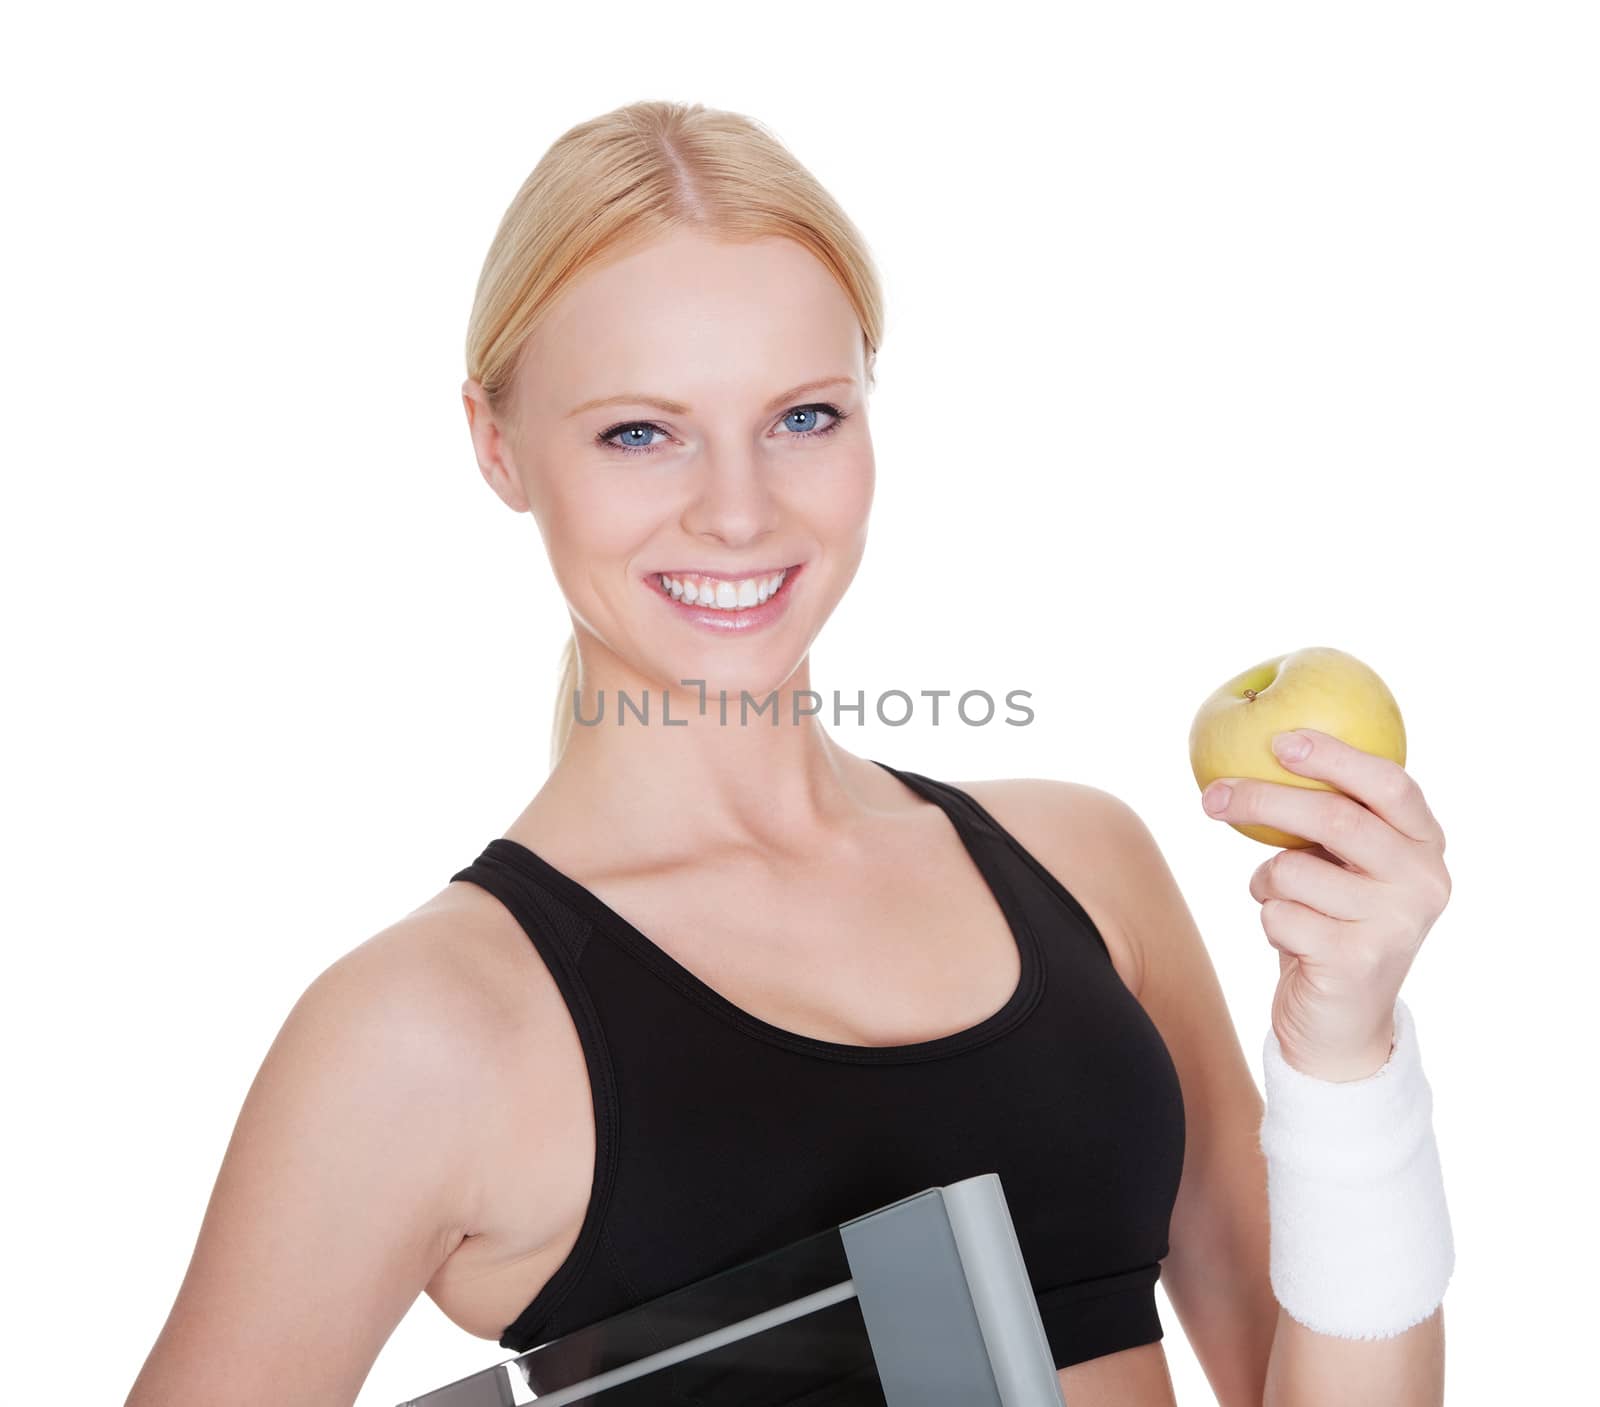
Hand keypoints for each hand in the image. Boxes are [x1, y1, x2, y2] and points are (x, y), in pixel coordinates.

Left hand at [1200, 727, 1451, 1081]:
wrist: (1343, 1023)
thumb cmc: (1334, 923)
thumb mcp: (1345, 866)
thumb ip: (1332, 818)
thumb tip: (1265, 754)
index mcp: (1426, 847)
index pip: (1391, 784)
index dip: (1336, 757)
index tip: (1280, 740)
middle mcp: (1423, 883)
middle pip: (1335, 818)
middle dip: (1263, 800)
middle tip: (1214, 796)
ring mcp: (1395, 924)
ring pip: (1294, 869)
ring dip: (1266, 881)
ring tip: (1280, 899)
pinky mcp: (1357, 960)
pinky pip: (1280, 914)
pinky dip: (1268, 918)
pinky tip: (1290, 936)